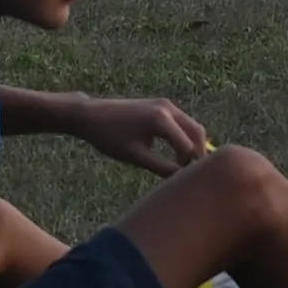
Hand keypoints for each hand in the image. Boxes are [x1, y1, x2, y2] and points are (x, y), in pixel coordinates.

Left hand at [69, 95, 212, 176]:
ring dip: (192, 146)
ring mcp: (166, 104)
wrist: (90, 115)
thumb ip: (161, 167)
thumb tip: (183, 180)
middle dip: (198, 155)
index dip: (190, 167)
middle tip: (190, 177)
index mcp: (161, 120)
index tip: (185, 184)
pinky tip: (176, 156)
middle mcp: (167, 108)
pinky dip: (184, 138)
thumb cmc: (109, 137)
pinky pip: (182, 123)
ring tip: (182, 168)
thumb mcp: (135, 156)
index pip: (189, 147)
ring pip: (192, 127)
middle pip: (198, 133)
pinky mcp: (162, 105)